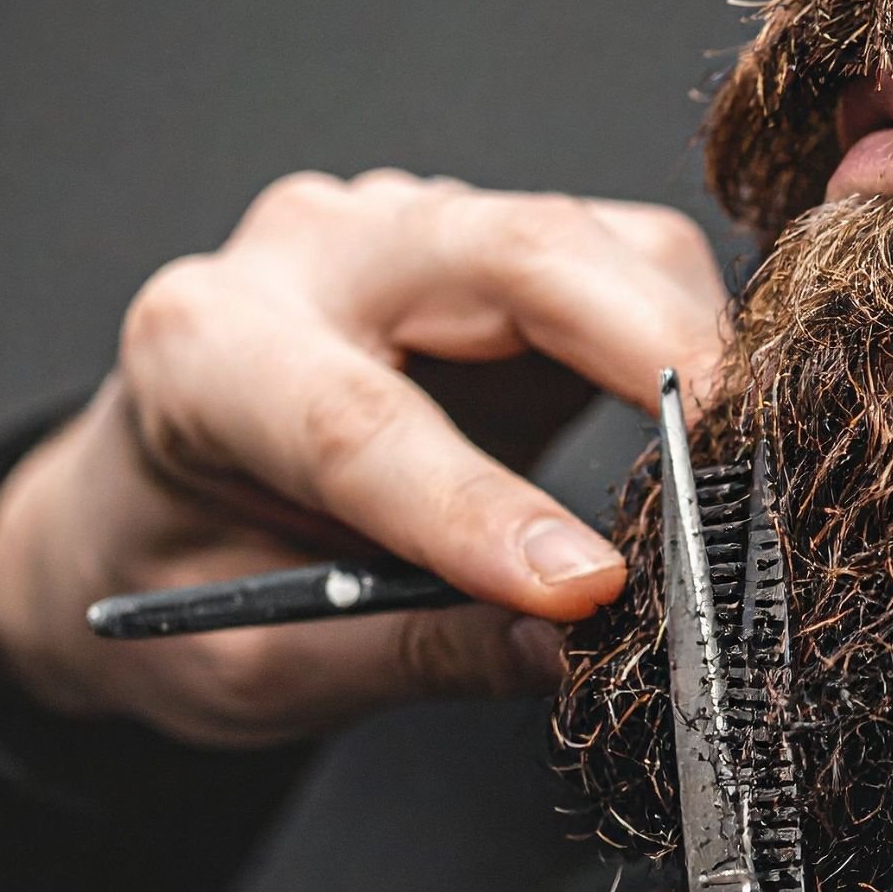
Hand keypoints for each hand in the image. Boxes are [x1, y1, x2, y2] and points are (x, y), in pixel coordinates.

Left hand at [0, 169, 726, 744]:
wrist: (153, 501)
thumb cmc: (182, 573)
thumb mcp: (254, 661)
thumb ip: (407, 650)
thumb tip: (568, 649)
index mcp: (205, 355)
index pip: (360, 420)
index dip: (484, 507)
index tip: (592, 587)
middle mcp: (314, 256)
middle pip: (509, 253)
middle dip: (647, 345)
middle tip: (739, 459)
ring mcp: (413, 230)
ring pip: (592, 239)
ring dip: (687, 339)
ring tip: (739, 461)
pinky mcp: (494, 244)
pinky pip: (626, 254)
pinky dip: (688, 330)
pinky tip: (711, 418)